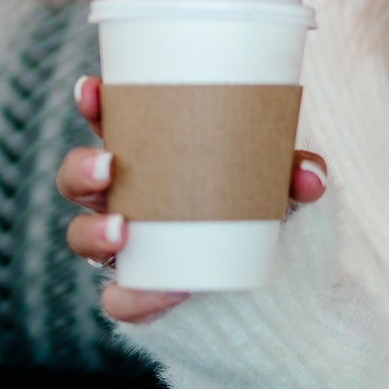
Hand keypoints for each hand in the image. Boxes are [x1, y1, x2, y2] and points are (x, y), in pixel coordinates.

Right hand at [56, 74, 328, 323]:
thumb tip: (312, 176)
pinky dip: (139, 297)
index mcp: (146, 154)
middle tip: (108, 165)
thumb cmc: (253, 201)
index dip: (91, 103)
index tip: (92, 88)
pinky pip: (120, 300)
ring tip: (124, 229)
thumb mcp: (275, 180)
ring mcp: (123, 246)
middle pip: (76, 179)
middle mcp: (122, 197)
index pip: (106, 122)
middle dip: (81, 168)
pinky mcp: (137, 291)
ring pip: (80, 237)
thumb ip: (294, 172)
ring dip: (93, 231)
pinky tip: (169, 288)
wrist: (263, 272)